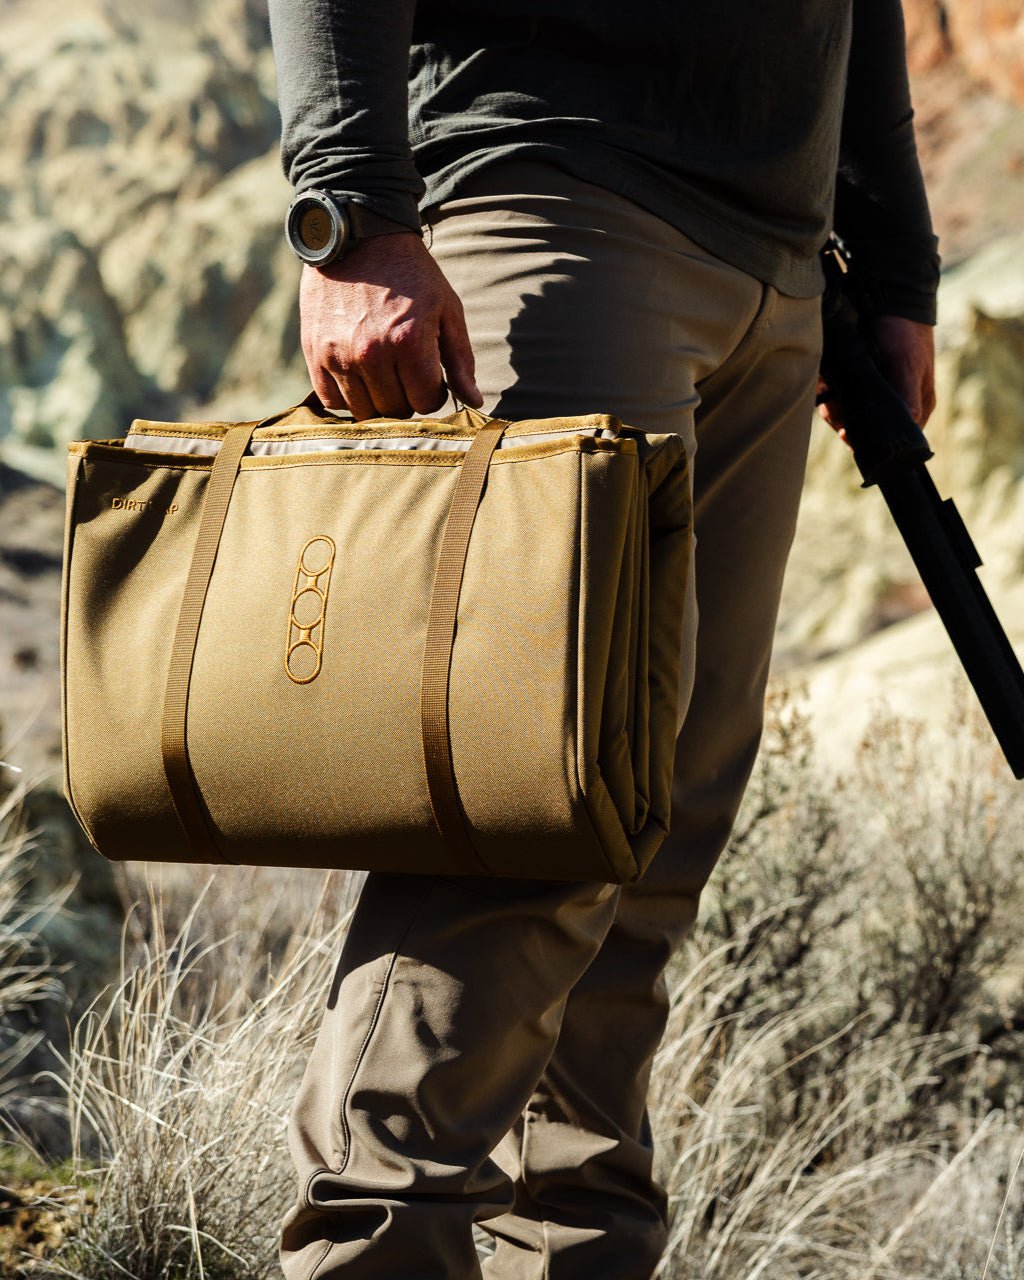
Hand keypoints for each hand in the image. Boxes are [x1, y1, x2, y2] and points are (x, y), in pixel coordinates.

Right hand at [299, 232, 483, 419]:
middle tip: (406, 371)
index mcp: (409, 342)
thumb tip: (474, 402)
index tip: (429, 375)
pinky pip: (332, 400)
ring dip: (378, 400)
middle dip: (407, 396)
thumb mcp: (447, 309)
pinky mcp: (315, 353)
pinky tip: (359, 377)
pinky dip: (347, 397)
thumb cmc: (412, 274)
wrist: (358, 236)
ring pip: (364, 411)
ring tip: (383, 373)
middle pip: (395, 409)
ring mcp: (339, 355)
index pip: (425, 402)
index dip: (432, 392)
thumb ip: (461, 359)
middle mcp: (371, 353)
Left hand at [818, 314, 935, 441]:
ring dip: (834, 408)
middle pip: (869, 426)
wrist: (892, 299)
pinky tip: (822, 388)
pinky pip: (845, 395)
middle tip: (830, 411)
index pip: (894, 436)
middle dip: (845, 421)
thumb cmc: (905, 333)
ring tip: (824, 397)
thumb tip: (908, 427)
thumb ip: (906, 397)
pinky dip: (832, 394)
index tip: (845, 433)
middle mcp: (900, 401)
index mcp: (917, 405)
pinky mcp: (865, 378)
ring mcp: (881, 390)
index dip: (867, 439)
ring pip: (853, 413)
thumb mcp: (906, 365)